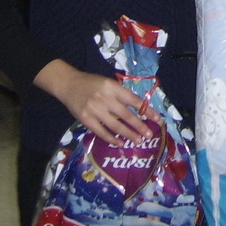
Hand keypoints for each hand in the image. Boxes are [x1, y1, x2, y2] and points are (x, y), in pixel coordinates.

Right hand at [35, 60, 161, 146]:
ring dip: (128, 135)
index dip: (147, 110)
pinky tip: (120, 143)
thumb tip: (139, 109)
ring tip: (138, 141)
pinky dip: (111, 139)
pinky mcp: (85, 119)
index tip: (157, 119)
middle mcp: (105, 98)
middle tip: (149, 135)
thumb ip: (121, 95)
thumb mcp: (108, 83)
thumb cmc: (92, 83)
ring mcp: (94, 110)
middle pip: (126, 115)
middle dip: (140, 126)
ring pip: (115, 125)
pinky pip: (101, 132)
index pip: (134, 100)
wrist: (68, 84)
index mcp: (113, 87)